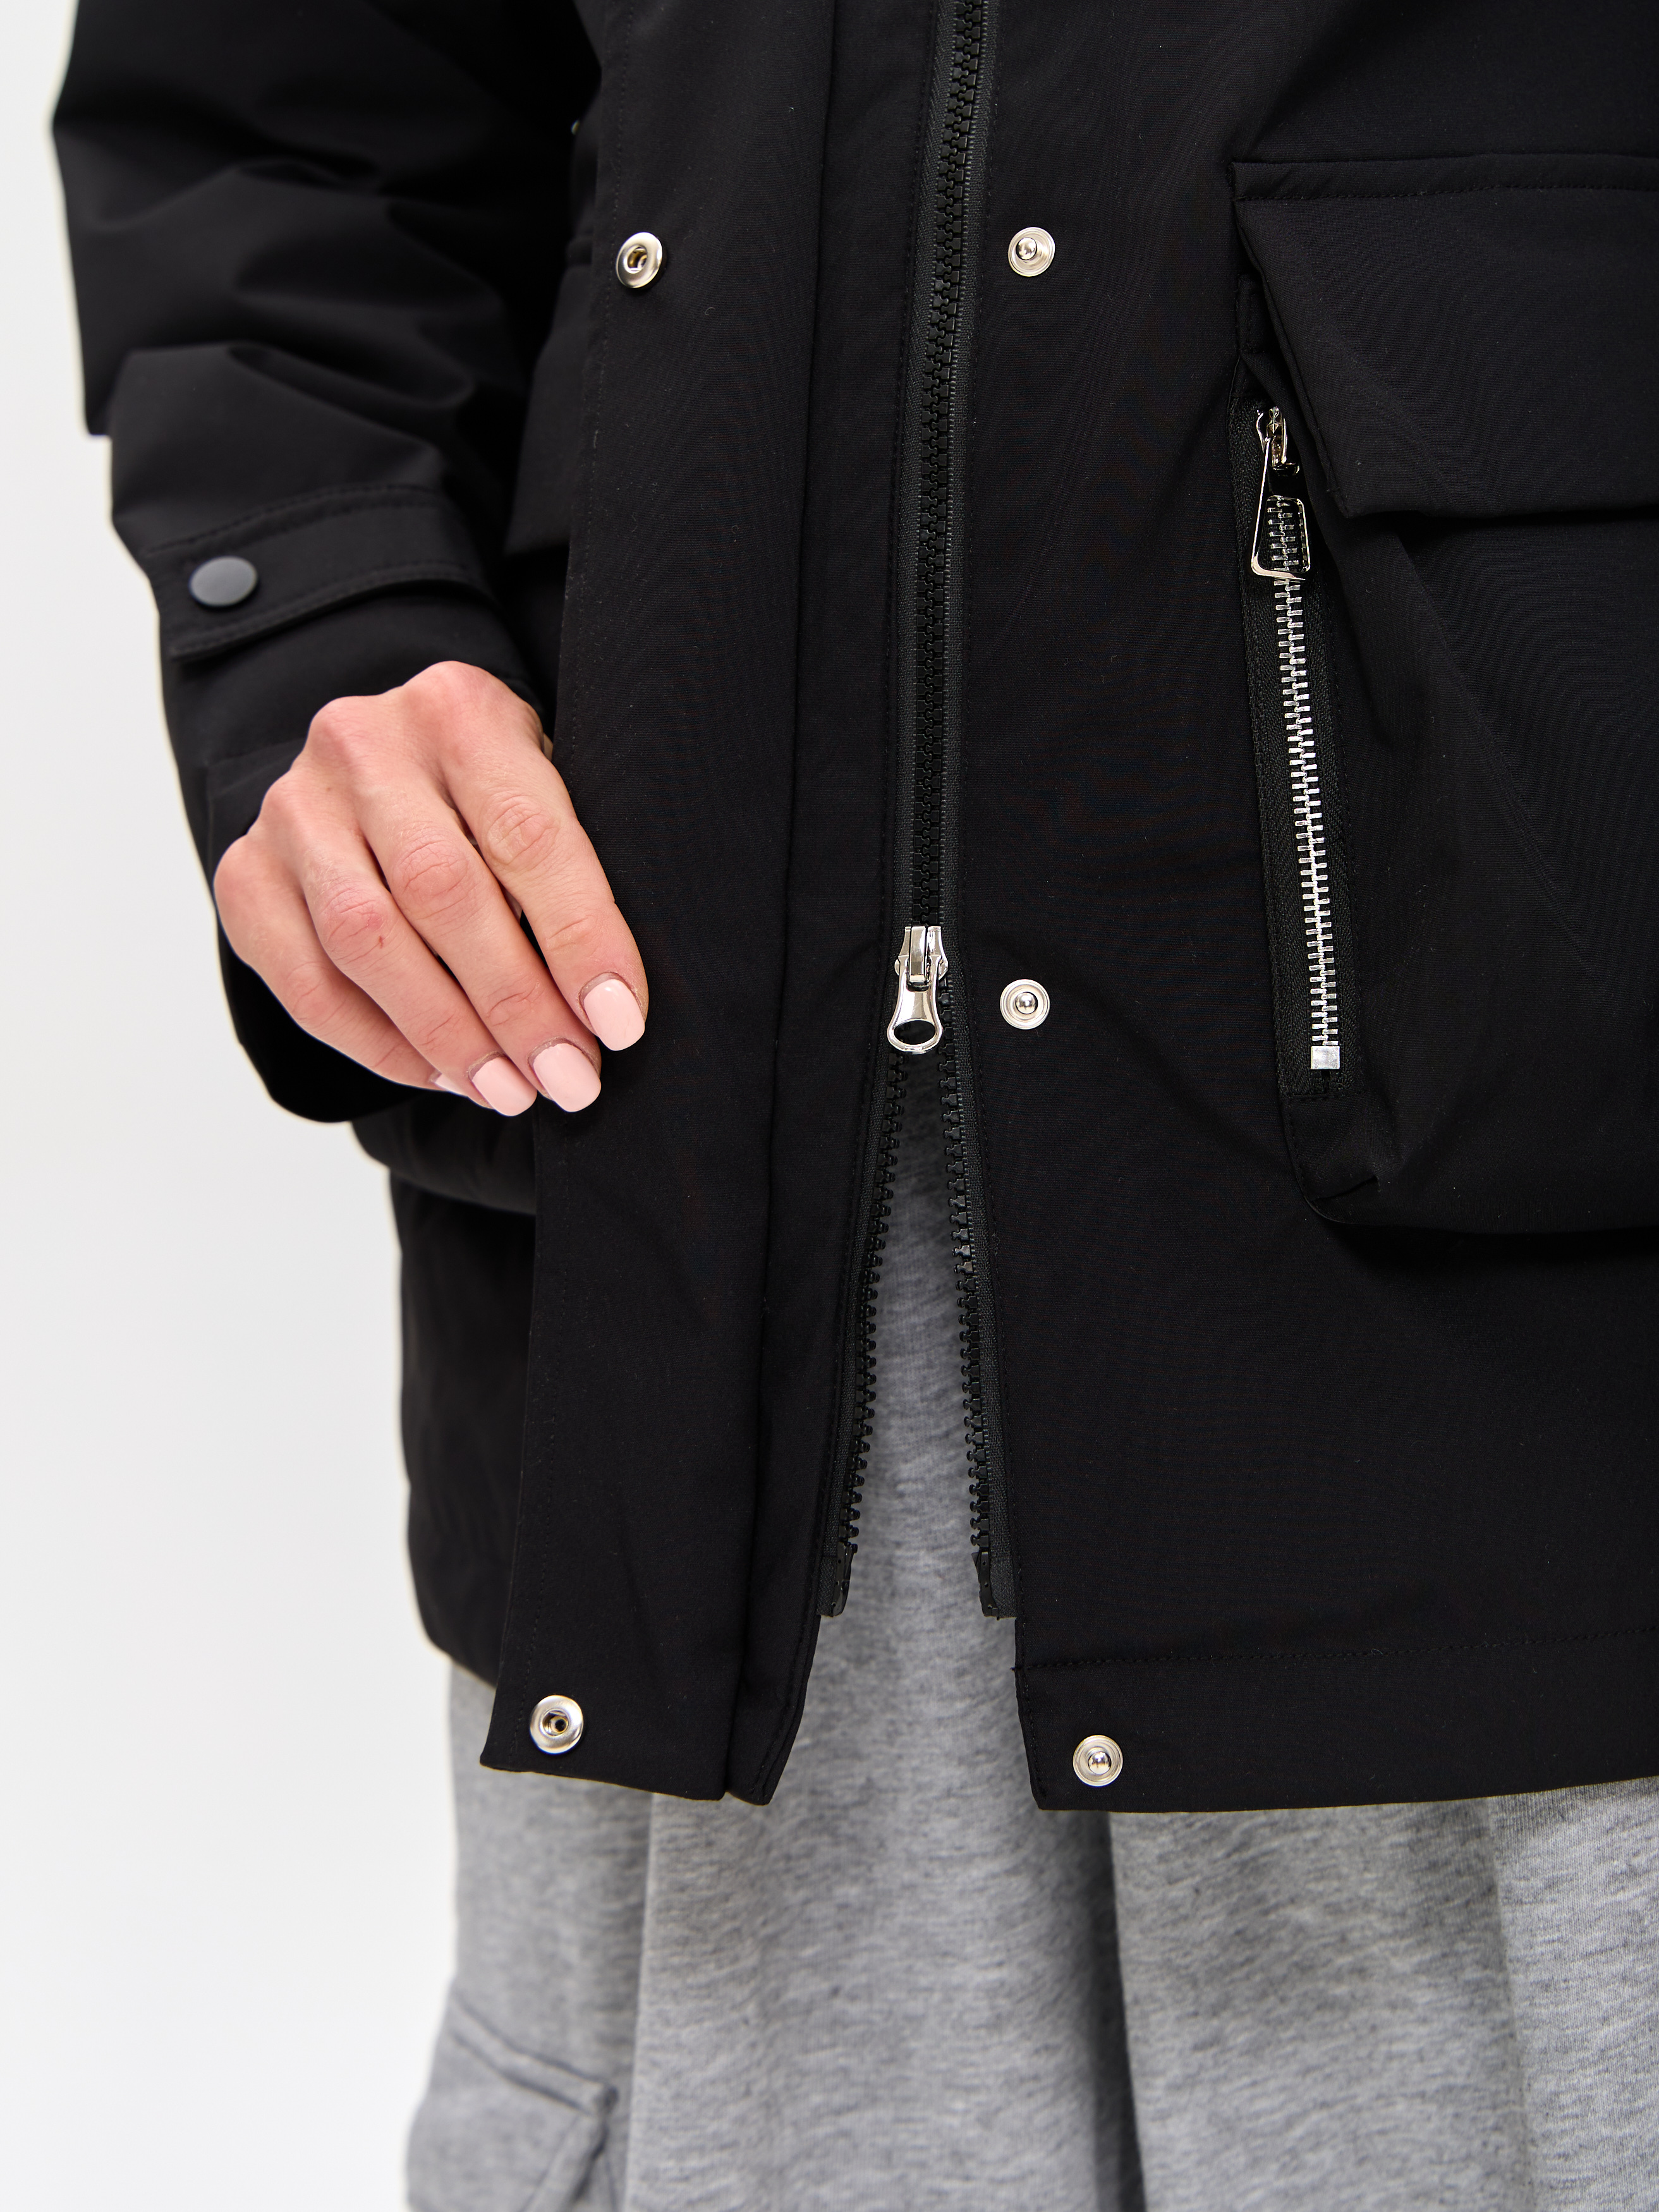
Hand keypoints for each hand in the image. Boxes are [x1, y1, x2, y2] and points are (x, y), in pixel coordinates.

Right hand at [213, 662, 645, 1113]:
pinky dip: (382, 1047)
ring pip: (367, 943)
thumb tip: (609, 1007)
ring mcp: (292, 810)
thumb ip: (568, 870)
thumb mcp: (544, 792)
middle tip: (569, 1076)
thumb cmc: (488, 795)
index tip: (620, 1022)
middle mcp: (361, 746)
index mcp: (457, 710)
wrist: (376, 766)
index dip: (578, 938)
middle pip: (441, 891)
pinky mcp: (246, 876)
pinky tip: (444, 1075)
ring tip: (511, 1090)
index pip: (526, 834)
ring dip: (448, 1036)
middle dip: (514, 1002)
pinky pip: (309, 987)